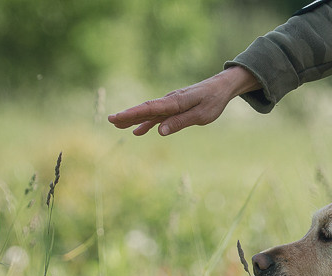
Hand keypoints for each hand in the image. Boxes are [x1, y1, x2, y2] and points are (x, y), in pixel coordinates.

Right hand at [108, 66, 260, 136]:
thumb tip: (160, 131)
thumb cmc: (213, 101)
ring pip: (148, 112)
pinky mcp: (174, 107)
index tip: (117, 118)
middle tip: (110, 120)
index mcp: (175, 102)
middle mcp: (169, 101)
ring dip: (133, 118)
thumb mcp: (201, 115)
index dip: (132, 114)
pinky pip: (157, 115)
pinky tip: (138, 131)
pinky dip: (146, 122)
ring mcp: (170, 104)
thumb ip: (180, 122)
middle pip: (145, 109)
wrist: (221, 87)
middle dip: (127, 115)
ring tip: (117, 125)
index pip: (149, 109)